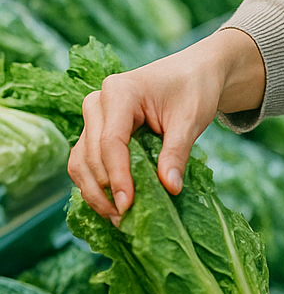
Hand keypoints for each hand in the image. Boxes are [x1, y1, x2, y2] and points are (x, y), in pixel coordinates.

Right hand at [68, 28, 265, 220]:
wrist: (193, 73)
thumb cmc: (194, 89)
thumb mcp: (191, 119)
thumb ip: (177, 152)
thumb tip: (170, 189)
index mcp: (120, 92)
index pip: (111, 142)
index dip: (117, 177)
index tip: (128, 205)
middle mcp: (98, 102)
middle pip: (90, 155)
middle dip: (105, 191)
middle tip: (124, 220)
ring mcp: (94, 117)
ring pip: (81, 161)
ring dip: (94, 192)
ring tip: (117, 218)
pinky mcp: (96, 131)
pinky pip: (86, 161)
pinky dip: (95, 184)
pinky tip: (111, 205)